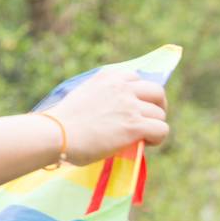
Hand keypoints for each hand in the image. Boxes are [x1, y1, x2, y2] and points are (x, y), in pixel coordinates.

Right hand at [47, 67, 169, 165]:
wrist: (57, 134)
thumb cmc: (64, 121)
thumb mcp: (84, 95)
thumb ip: (104, 96)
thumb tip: (118, 111)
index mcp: (108, 76)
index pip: (137, 78)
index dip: (141, 95)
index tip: (135, 108)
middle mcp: (122, 87)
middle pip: (157, 92)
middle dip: (158, 107)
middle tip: (150, 121)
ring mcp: (130, 105)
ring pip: (160, 114)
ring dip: (154, 126)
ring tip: (142, 137)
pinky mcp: (134, 125)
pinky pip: (162, 129)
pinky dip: (157, 138)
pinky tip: (146, 143)